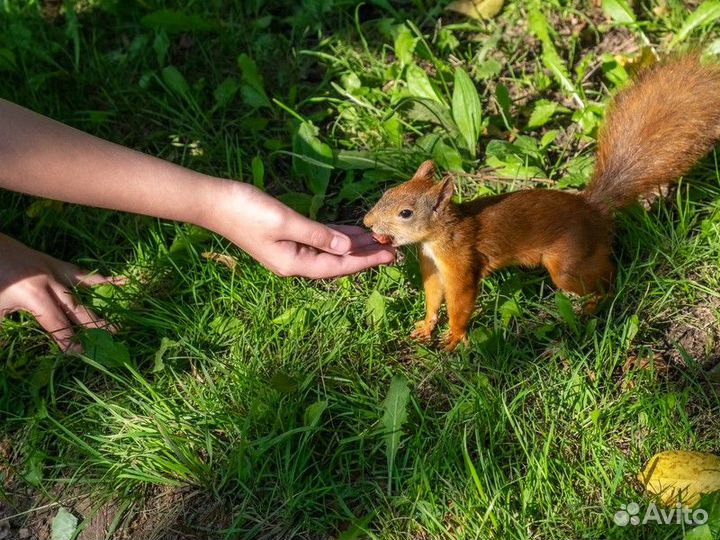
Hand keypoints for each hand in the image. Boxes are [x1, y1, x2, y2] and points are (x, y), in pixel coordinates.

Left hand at [0, 234, 121, 351]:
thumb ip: (2, 330)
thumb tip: (5, 354)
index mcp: (34, 296)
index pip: (57, 324)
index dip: (68, 340)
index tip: (80, 352)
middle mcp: (50, 283)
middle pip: (76, 309)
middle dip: (93, 326)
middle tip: (110, 340)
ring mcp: (54, 271)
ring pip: (84, 290)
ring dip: (102, 305)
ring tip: (118, 319)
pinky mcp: (54, 263)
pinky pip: (81, 273)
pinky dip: (100, 279)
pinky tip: (119, 281)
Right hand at [208, 183, 395, 278]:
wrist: (214, 202)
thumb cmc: (247, 210)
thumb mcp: (286, 222)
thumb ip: (318, 235)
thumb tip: (348, 248)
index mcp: (295, 263)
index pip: (339, 266)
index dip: (366, 261)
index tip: (389, 256)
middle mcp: (295, 262)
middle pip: (338, 262)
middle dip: (365, 256)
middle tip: (392, 250)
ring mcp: (290, 251)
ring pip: (331, 251)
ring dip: (354, 246)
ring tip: (379, 241)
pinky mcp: (286, 238)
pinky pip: (319, 240)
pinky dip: (337, 237)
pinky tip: (352, 232)